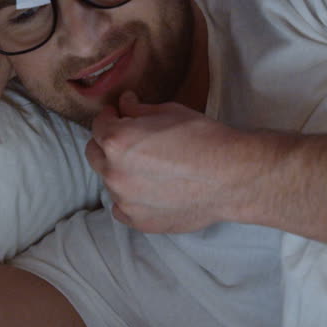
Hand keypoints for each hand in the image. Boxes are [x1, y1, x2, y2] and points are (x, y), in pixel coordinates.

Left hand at [85, 91, 246, 233]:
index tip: (120, 116)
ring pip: (109, 181)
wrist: (232, 177)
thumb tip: (124, 104)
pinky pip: (121, 208)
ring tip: (148, 167)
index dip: (111, 117)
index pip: (99, 125)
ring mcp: (125, 201)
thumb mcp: (170, 111)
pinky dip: (129, 198)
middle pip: (94, 154)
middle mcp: (114, 173)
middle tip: (131, 140)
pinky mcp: (139, 222)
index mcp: (117, 141)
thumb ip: (138, 110)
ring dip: (120, 171)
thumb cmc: (204, 139)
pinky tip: (150, 190)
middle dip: (108, 143)